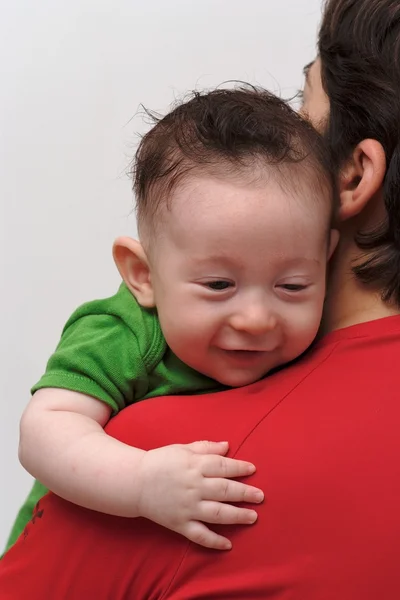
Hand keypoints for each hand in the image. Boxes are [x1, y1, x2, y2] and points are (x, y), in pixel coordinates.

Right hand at [136, 441, 262, 549]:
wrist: (134, 482)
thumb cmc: (161, 462)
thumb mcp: (183, 449)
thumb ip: (206, 447)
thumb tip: (227, 446)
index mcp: (194, 465)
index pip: (223, 466)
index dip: (240, 467)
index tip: (253, 469)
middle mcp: (193, 487)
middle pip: (225, 490)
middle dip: (245, 493)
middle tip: (260, 496)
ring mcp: (187, 507)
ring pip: (217, 513)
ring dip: (237, 516)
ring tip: (253, 517)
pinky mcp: (179, 524)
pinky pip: (199, 535)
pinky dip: (214, 541)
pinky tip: (228, 544)